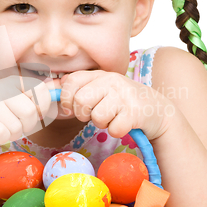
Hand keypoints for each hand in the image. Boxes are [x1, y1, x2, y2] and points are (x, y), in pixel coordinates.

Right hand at [0, 75, 54, 150]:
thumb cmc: (0, 116)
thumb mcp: (19, 102)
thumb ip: (38, 97)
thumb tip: (58, 89)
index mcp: (12, 81)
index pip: (40, 89)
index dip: (43, 106)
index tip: (35, 113)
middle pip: (30, 112)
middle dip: (28, 125)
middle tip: (17, 124)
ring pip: (17, 125)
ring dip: (14, 133)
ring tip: (4, 128)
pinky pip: (3, 133)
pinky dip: (3, 138)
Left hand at [59, 70, 174, 139]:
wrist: (157, 109)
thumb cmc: (122, 102)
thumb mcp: (100, 90)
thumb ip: (76, 89)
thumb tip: (49, 89)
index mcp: (100, 74)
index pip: (70, 82)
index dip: (66, 99)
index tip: (72, 108)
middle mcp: (112, 80)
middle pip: (81, 101)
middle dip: (84, 114)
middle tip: (95, 114)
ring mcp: (125, 95)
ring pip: (97, 117)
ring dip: (103, 124)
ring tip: (113, 117)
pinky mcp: (136, 111)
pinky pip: (114, 129)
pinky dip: (117, 131)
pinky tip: (124, 123)